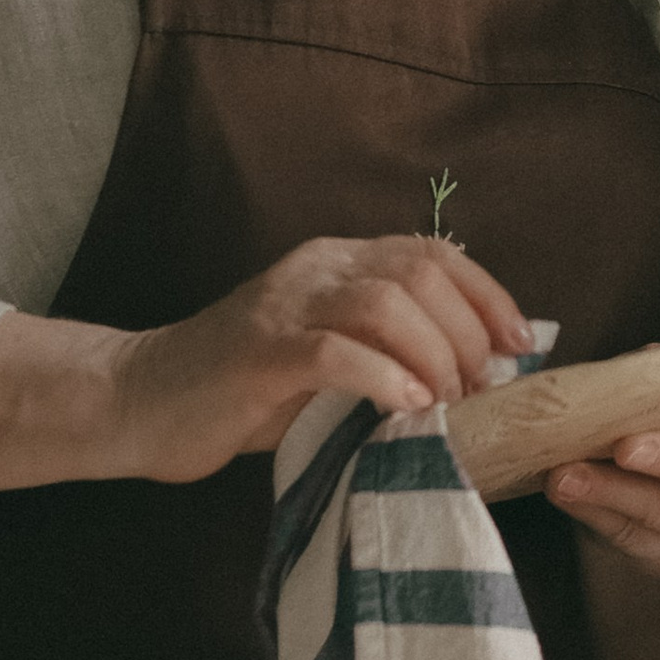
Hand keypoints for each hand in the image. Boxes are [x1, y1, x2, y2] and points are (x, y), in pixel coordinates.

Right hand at [120, 234, 536, 483]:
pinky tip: (408, 406)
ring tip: (447, 401)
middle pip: (418, 273)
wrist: (139, 402)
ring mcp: (284, 305)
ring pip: (385, 302)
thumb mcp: (323, 361)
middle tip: (479, 389)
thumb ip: (382, 352)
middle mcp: (314, 269)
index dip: (487, 294)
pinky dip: (383, 377)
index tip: (521, 343)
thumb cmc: (239, 393)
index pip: (431, 253)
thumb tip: (473, 373)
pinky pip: (336, 350)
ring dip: (433, 355)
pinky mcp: (259, 351)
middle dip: (466, 332)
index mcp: (335, 263)